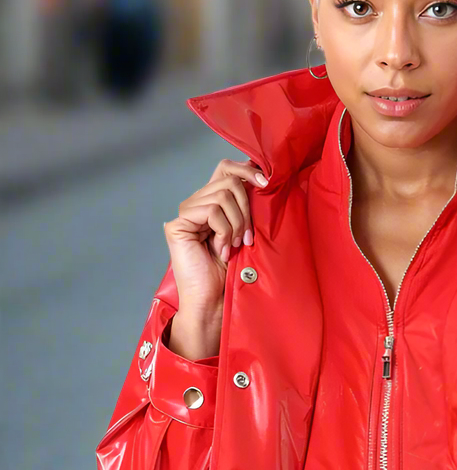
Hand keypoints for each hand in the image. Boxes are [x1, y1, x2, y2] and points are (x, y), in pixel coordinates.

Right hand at [163, 158, 267, 318]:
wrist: (215, 301)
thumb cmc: (232, 270)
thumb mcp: (245, 229)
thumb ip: (246, 204)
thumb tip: (263, 176)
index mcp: (211, 202)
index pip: (225, 168)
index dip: (246, 169)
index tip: (266, 183)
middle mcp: (195, 203)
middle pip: (228, 180)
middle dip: (246, 208)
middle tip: (247, 237)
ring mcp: (185, 213)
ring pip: (222, 195)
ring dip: (236, 223)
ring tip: (235, 246)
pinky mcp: (178, 225)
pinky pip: (212, 211)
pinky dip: (225, 231)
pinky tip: (222, 250)